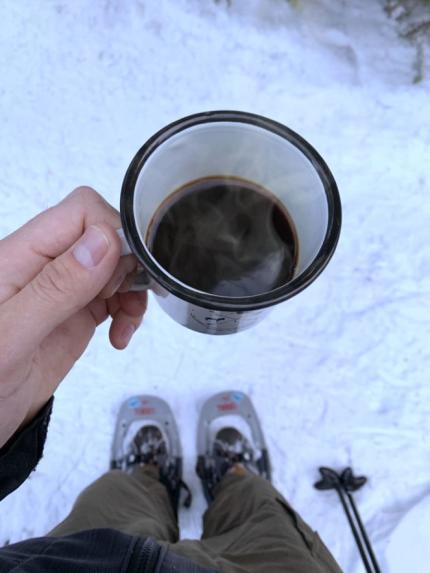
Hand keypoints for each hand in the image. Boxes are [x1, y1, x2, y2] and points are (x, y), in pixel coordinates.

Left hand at [0, 187, 147, 446]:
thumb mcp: (11, 336)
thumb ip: (56, 288)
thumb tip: (103, 242)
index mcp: (20, 257)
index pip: (80, 212)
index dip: (112, 233)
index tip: (122, 272)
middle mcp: (43, 267)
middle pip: (104, 234)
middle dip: (128, 264)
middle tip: (122, 299)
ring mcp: (62, 290)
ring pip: (115, 265)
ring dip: (133, 289)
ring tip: (125, 323)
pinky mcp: (76, 313)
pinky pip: (115, 295)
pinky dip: (128, 310)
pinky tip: (120, 335)